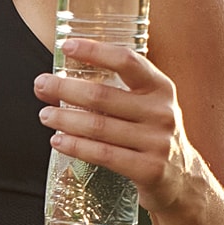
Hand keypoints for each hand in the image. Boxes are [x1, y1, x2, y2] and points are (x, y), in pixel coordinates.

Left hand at [34, 38, 199, 213]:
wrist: (182, 179)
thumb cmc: (151, 134)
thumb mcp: (146, 105)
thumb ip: (113, 90)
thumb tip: (56, 80)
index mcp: (160, 87)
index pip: (126, 61)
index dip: (95, 51)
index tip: (67, 45)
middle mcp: (161, 111)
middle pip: (103, 95)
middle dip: (65, 88)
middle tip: (41, 84)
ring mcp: (157, 142)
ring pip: (98, 127)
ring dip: (65, 119)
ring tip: (45, 115)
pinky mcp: (149, 169)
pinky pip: (103, 154)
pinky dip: (76, 146)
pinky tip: (58, 141)